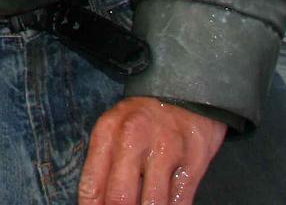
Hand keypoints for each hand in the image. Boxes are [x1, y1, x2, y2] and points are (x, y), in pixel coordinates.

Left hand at [78, 97, 226, 204]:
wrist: (187, 92)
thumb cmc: (144, 119)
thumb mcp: (114, 130)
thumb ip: (102, 167)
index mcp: (108, 131)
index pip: (92, 187)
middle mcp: (134, 138)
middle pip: (120, 199)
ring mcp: (166, 150)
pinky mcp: (194, 161)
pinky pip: (180, 203)